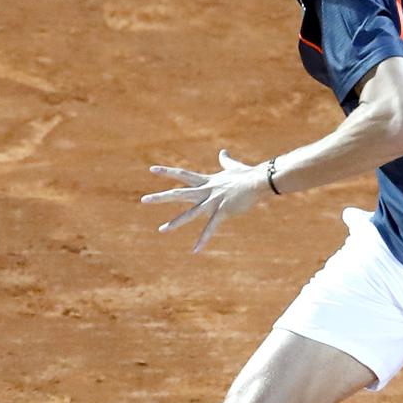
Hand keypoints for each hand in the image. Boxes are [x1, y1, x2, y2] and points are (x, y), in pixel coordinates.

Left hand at [141, 150, 267, 252]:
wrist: (259, 181)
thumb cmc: (248, 174)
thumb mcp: (233, 167)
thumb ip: (225, 161)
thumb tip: (223, 151)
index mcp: (207, 182)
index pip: (183, 175)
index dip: (167, 172)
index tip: (152, 170)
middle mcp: (206, 191)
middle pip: (179, 194)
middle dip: (160, 197)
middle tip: (144, 200)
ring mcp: (213, 202)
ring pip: (190, 214)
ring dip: (175, 222)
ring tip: (161, 230)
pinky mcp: (222, 212)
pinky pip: (210, 228)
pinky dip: (203, 240)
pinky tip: (195, 250)